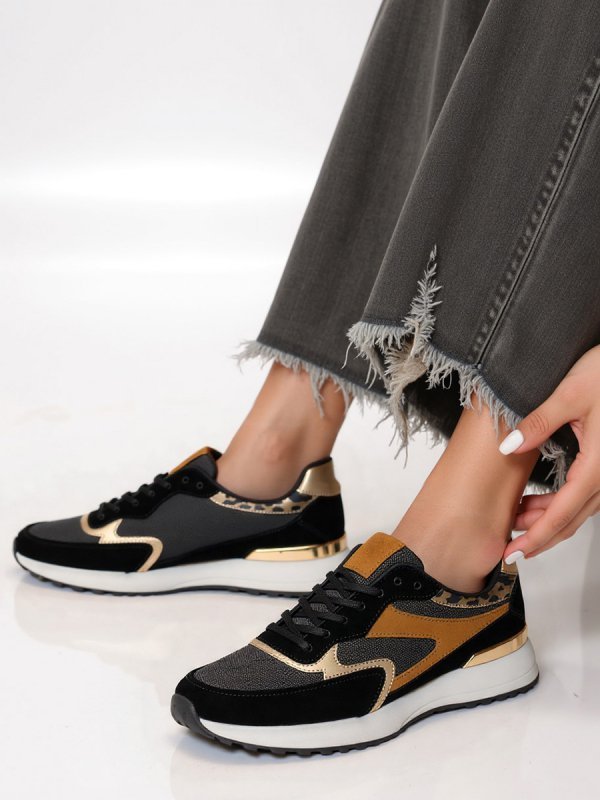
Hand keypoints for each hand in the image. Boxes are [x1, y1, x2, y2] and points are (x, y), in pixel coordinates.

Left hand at [499, 344, 599, 561]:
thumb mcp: (570, 393)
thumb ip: (539, 422)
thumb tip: (509, 446)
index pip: (563, 513)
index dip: (537, 536)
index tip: (515, 552)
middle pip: (573, 519)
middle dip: (540, 536)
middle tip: (510, 548)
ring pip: (580, 509)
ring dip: (549, 521)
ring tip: (517, 523)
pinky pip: (585, 495)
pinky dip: (561, 505)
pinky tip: (539, 503)